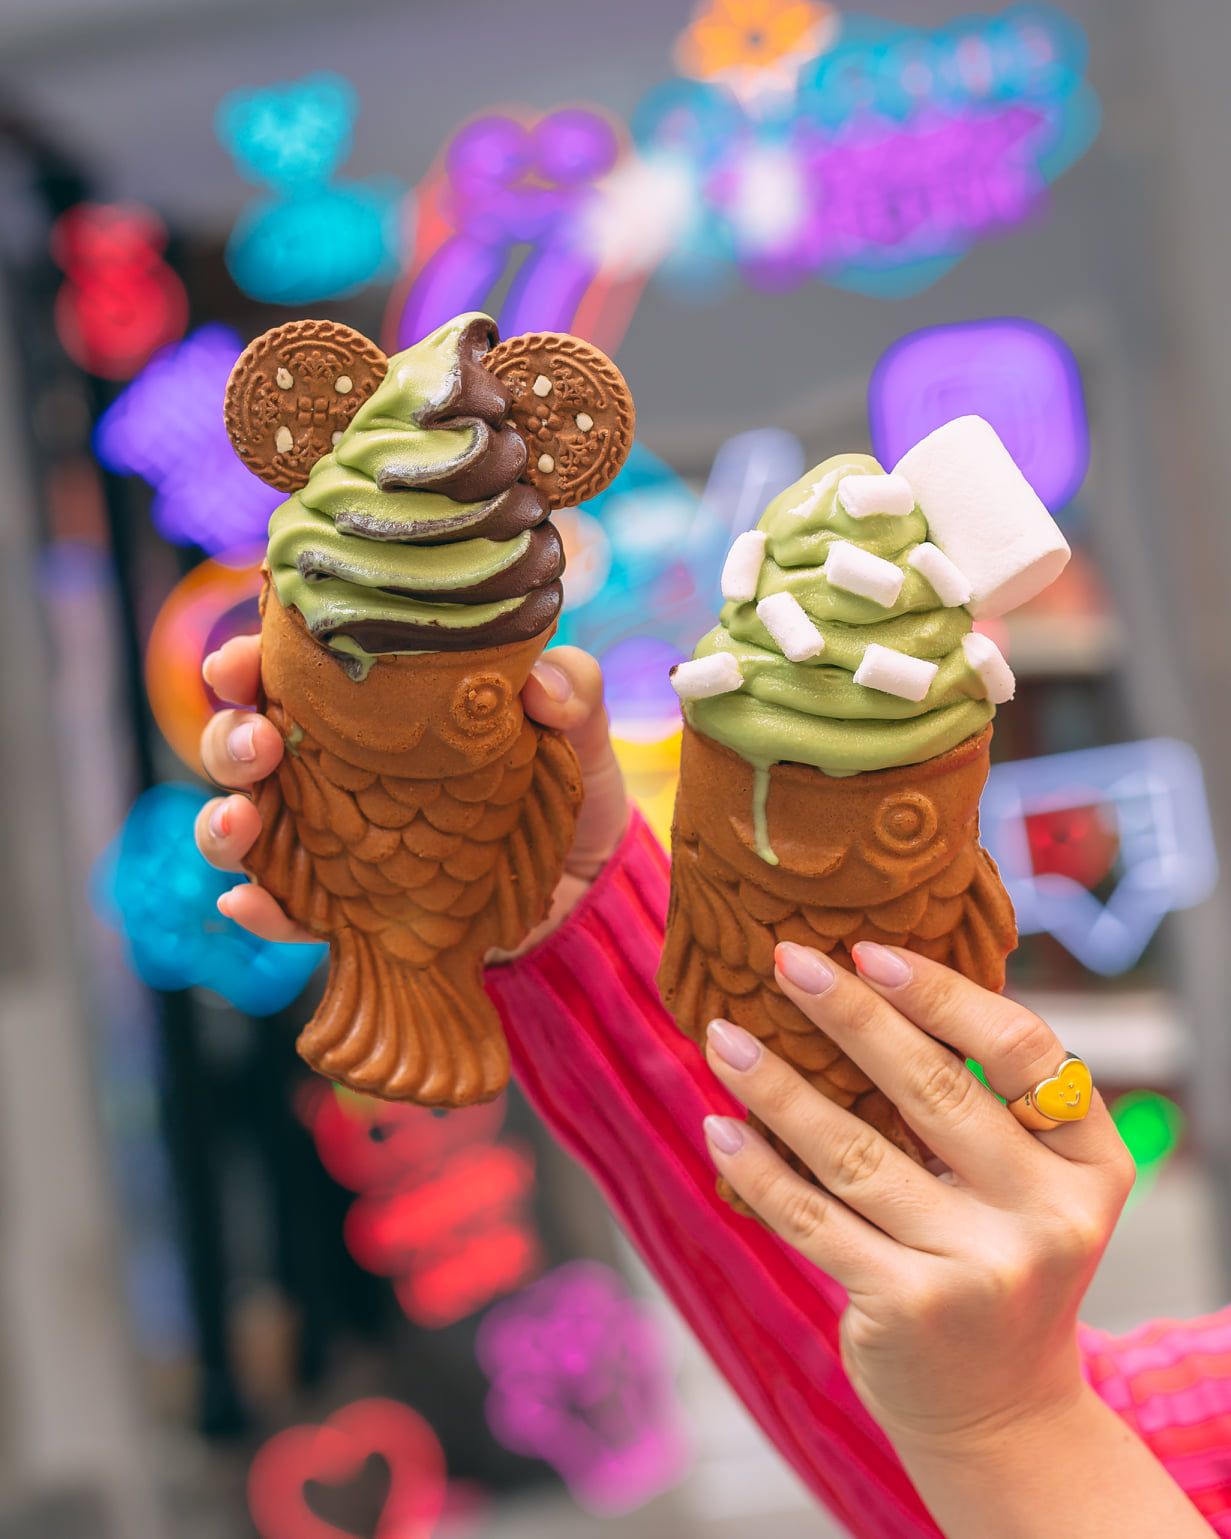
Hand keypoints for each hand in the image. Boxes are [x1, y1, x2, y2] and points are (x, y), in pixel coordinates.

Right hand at [193, 636, 627, 951]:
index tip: (242, 661)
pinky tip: (251, 902)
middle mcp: (331, 770)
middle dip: (230, 740)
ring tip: (242, 822)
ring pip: (244, 827)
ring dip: (223, 824)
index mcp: (368, 708)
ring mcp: (332, 843)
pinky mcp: (347, 910)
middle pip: (244, 745)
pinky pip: (287, 910)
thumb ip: (569, 689)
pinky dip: (259, 908)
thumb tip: (540, 686)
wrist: (585, 887)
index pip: (288, 670)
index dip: (249, 659)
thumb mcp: (577, 726)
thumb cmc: (561, 785)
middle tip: (260, 744)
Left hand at [701, 941, 1135, 1453]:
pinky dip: (758, 1168)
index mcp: (1090, 1163)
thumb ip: (991, 1104)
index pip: (1023, 1049)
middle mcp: (1048, 1215)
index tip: (869, 950)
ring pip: (854, 1151)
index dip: (944, 992)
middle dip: (849, 1014)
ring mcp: (979, 1268)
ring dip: (777, 1086)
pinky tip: (719, 1125)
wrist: (1002, 1414)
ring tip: (724, 1036)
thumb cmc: (1000, 1262)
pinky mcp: (907, 1308)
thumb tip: (878, 987)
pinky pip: (812, 1219)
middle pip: (933, 1088)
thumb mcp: (1034, 1187)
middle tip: (785, 959)